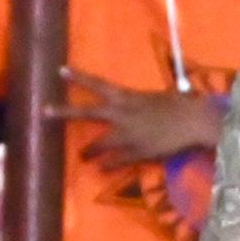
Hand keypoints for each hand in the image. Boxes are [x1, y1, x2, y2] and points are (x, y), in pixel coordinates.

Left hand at [64, 70, 224, 167]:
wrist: (195, 122)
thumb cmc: (182, 105)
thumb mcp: (159, 98)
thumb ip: (143, 103)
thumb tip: (142, 106)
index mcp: (127, 96)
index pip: (98, 84)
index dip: (78, 77)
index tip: (60, 71)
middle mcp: (122, 114)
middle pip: (87, 112)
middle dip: (64, 112)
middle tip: (44, 112)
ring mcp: (127, 135)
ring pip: (100, 144)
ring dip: (89, 151)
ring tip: (82, 157)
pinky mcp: (137, 152)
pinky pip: (117, 162)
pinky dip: (109, 166)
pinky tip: (101, 169)